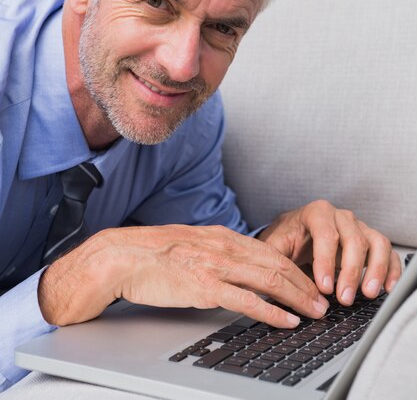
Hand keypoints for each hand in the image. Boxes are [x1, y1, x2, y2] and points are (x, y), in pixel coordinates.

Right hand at [38, 224, 329, 326]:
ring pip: (269, 280)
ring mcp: (216, 266)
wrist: (125, 256)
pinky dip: (272, 311)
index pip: (270, 251)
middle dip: (305, 283)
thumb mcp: (194, 243)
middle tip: (324, 300)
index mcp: (223, 236)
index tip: (310, 281)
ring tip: (315, 310)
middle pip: (277, 263)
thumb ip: (218, 251)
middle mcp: (225, 247)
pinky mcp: (204, 287)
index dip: (295, 268)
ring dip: (297, 297)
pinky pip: (246, 300)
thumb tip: (238, 265)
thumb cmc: (155, 253)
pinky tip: (286, 320)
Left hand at [257, 200, 401, 303]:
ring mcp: (359, 226)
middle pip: (354, 240)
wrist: (296, 231)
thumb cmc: (286, 238)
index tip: (323, 287)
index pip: (325, 234)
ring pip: (375, 243)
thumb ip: (275, 259)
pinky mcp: (371, 239)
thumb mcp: (275, 245)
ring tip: (367, 293)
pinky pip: (387, 251)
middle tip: (343, 298)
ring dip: (375, 269)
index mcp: (316, 213)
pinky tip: (386, 288)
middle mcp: (341, 216)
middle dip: (350, 272)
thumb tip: (275, 283)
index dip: (326, 261)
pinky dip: (390, 269)